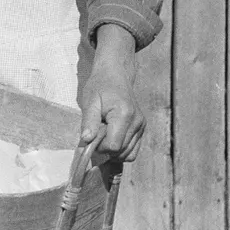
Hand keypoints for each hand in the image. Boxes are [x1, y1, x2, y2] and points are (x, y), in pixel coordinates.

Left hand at [79, 24, 143, 163]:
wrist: (116, 75)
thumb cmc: (100, 86)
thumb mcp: (90, 101)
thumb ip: (89, 122)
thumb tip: (87, 140)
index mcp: (124, 114)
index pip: (113, 146)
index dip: (100, 146)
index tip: (93, 134)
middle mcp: (137, 122)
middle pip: (120, 152)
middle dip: (105, 147)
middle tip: (98, 131)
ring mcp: (142, 126)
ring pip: (127, 154)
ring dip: (113, 149)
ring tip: (105, 132)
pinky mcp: (142, 129)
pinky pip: (132, 151)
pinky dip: (121, 149)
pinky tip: (112, 137)